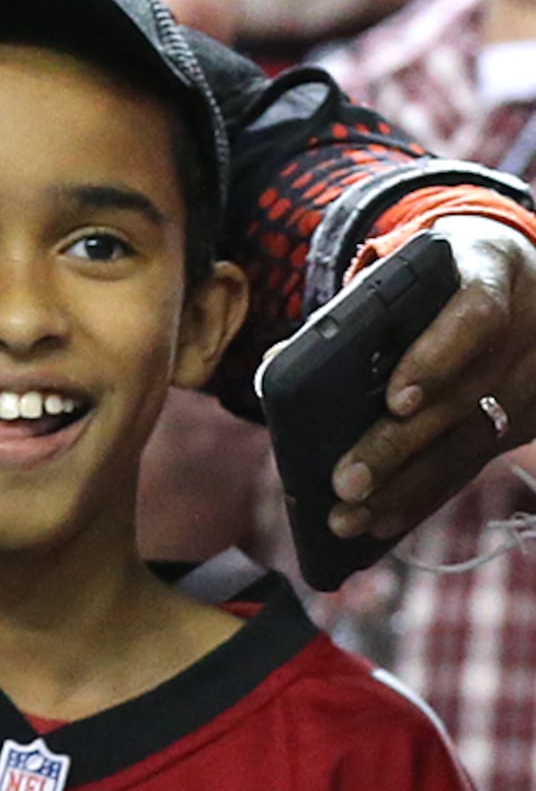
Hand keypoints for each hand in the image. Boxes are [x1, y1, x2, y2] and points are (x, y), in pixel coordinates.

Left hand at [338, 217, 535, 541]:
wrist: (522, 274)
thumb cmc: (438, 272)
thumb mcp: (414, 269)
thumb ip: (359, 309)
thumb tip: (279, 364)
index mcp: (489, 278)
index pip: (473, 320)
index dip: (435, 361)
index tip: (395, 403)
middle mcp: (519, 336)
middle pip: (459, 401)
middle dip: (397, 447)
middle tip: (343, 484)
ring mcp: (526, 383)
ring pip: (466, 444)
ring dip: (404, 488)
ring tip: (349, 519)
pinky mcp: (523, 421)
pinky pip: (472, 462)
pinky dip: (424, 493)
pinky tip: (384, 521)